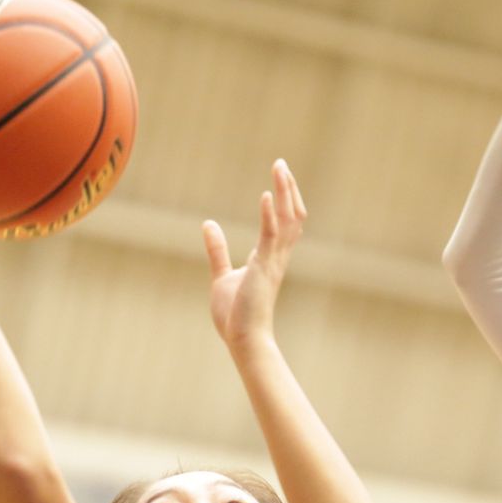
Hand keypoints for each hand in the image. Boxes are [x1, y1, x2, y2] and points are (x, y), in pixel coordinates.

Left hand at [203, 159, 306, 349]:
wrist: (243, 339)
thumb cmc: (235, 314)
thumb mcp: (222, 274)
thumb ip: (217, 249)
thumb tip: (208, 224)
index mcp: (271, 259)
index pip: (286, 223)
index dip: (285, 199)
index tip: (279, 176)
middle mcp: (277, 257)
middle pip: (293, 216)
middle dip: (289, 190)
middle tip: (281, 164)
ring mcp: (273, 262)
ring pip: (287, 221)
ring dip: (284, 194)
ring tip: (279, 169)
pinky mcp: (263, 269)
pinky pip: (270, 237)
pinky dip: (269, 215)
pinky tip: (266, 196)